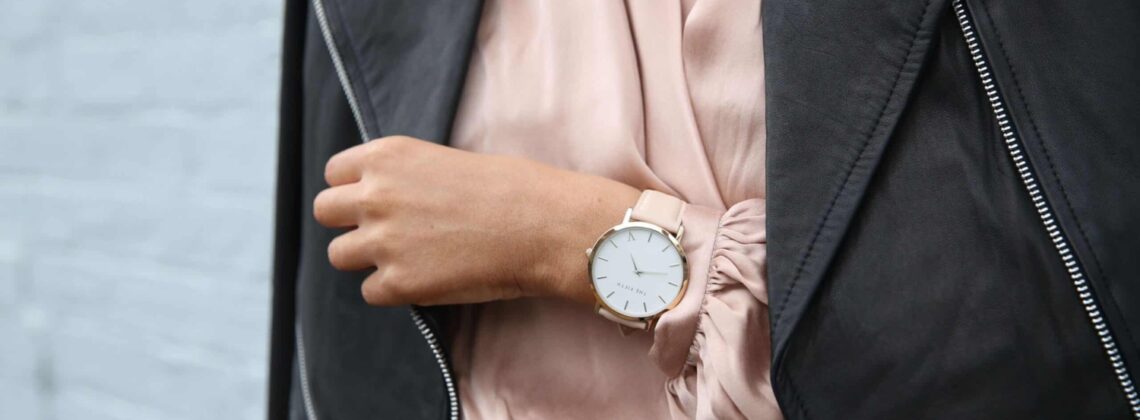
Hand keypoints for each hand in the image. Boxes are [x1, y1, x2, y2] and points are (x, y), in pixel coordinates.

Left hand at [313, 136, 639, 305]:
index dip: (353, 189)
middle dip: (349, 223)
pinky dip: (394, 289)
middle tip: (385, 232)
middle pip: (324, 211)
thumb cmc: (511, 189)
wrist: (543, 224)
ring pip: (338, 255)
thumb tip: (383, 198)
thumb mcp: (446, 160)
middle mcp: (375, 194)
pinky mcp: (398, 282)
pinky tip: (427, 279)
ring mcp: (383, 240)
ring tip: (408, 258)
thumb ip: (404, 177)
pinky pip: (370, 291)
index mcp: (387, 156)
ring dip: (366, 259)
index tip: (376, 201)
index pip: (334, 173)